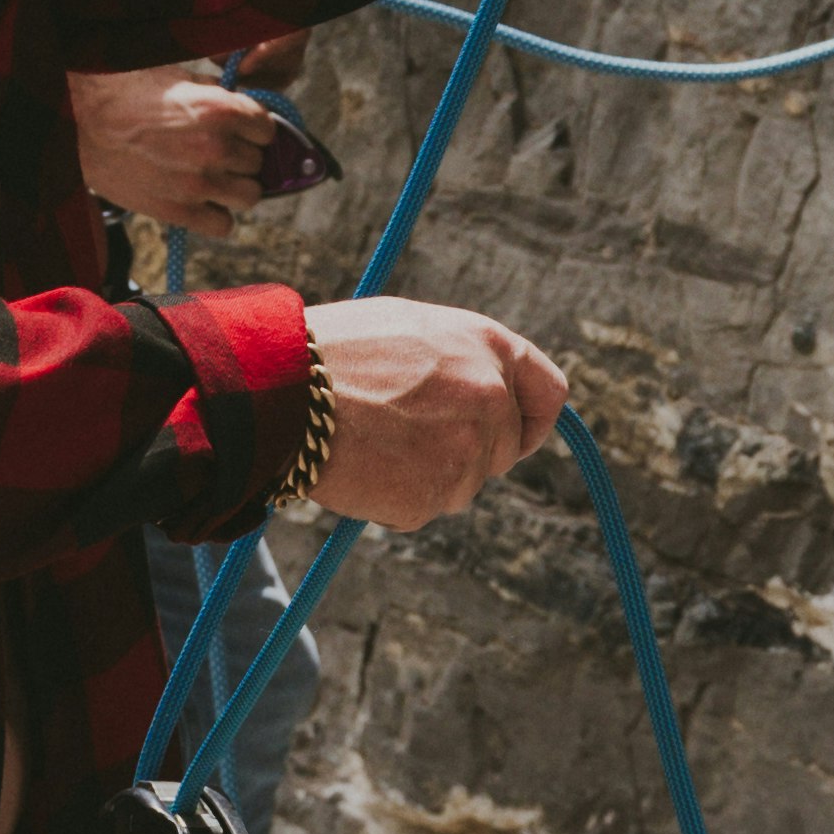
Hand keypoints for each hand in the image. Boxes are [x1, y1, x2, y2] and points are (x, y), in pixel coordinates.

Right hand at [76, 62, 306, 225]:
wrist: (79, 122)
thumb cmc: (124, 92)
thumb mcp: (176, 78)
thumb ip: (215, 93)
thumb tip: (241, 106)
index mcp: (218, 109)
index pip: (267, 128)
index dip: (253, 128)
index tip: (239, 130)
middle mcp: (215, 147)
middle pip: (257, 163)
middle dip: (241, 157)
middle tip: (216, 152)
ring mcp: (198, 183)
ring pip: (249, 196)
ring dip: (234, 188)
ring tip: (211, 178)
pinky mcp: (177, 211)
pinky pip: (223, 224)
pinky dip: (216, 215)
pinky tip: (199, 201)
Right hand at [306, 295, 567, 526]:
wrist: (283, 392)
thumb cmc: (334, 352)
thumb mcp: (411, 327)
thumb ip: (463, 358)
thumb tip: (489, 389)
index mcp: (490, 347)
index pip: (549, 393)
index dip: (531, 419)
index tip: (513, 434)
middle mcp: (491, 399)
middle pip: (502, 450)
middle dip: (466, 452)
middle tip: (406, 437)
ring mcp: (465, 452)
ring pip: (462, 484)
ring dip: (427, 475)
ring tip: (372, 441)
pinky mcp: (433, 496)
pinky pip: (424, 506)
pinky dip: (395, 497)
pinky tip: (361, 465)